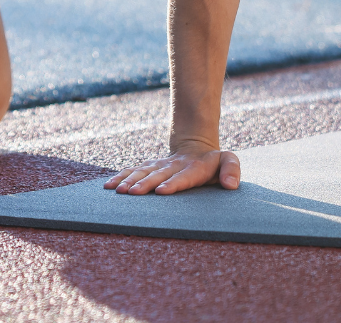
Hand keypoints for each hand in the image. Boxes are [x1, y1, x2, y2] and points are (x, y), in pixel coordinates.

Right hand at [105, 147, 240, 195]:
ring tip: (118, 191)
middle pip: (157, 175)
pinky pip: (133, 171)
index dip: (172, 183)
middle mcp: (173, 166)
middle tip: (132, 193)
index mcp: (193, 168)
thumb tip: (230, 185)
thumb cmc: (214, 162)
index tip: (161, 191)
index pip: (182, 177)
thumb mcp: (229, 160)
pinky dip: (121, 177)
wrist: (195, 147)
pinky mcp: (150, 167)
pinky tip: (108, 186)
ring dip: (129, 181)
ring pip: (142, 172)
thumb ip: (232, 170)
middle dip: (144, 184)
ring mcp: (159, 166)